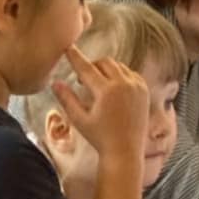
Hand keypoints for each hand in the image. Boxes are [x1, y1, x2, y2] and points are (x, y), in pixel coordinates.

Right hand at [54, 45, 149, 160]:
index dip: (75, 57)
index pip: (87, 68)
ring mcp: (136, 85)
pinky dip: (120, 77)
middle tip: (84, 81)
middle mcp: (123, 84)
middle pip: (104, 62)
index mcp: (106, 91)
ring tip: (98, 89)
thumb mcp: (79, 120)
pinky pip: (130, 73)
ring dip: (106, 71)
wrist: (125, 151)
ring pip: (118, 66)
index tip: (68, 47)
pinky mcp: (144, 89)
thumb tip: (54, 82)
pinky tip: (113, 92)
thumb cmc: (99, 138)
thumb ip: (67, 99)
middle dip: (93, 67)